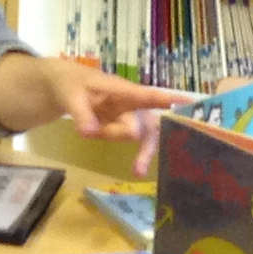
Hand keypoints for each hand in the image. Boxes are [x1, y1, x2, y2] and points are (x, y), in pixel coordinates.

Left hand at [56, 61, 185, 174]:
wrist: (60, 85)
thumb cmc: (70, 84)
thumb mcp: (70, 96)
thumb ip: (81, 115)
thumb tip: (90, 133)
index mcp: (123, 91)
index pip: (148, 96)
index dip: (169, 101)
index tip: (193, 105)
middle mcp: (129, 104)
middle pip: (148, 126)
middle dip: (147, 147)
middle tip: (139, 170)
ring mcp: (124, 116)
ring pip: (136, 135)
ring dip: (129, 146)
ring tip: (120, 157)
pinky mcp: (117, 126)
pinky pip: (122, 138)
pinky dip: (119, 143)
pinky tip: (120, 155)